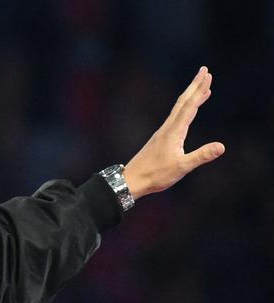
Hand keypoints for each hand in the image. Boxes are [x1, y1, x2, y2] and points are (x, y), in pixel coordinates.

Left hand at [124, 66, 225, 199]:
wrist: (131, 180)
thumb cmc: (155, 175)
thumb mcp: (181, 167)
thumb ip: (201, 156)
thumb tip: (221, 146)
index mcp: (174, 132)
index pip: (190, 106)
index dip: (199, 91)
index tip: (208, 76)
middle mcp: (167, 128)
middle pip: (183, 102)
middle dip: (195, 86)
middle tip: (204, 71)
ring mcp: (163, 133)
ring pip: (179, 109)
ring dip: (191, 97)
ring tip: (202, 88)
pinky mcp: (161, 139)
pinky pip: (176, 118)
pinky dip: (185, 110)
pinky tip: (187, 112)